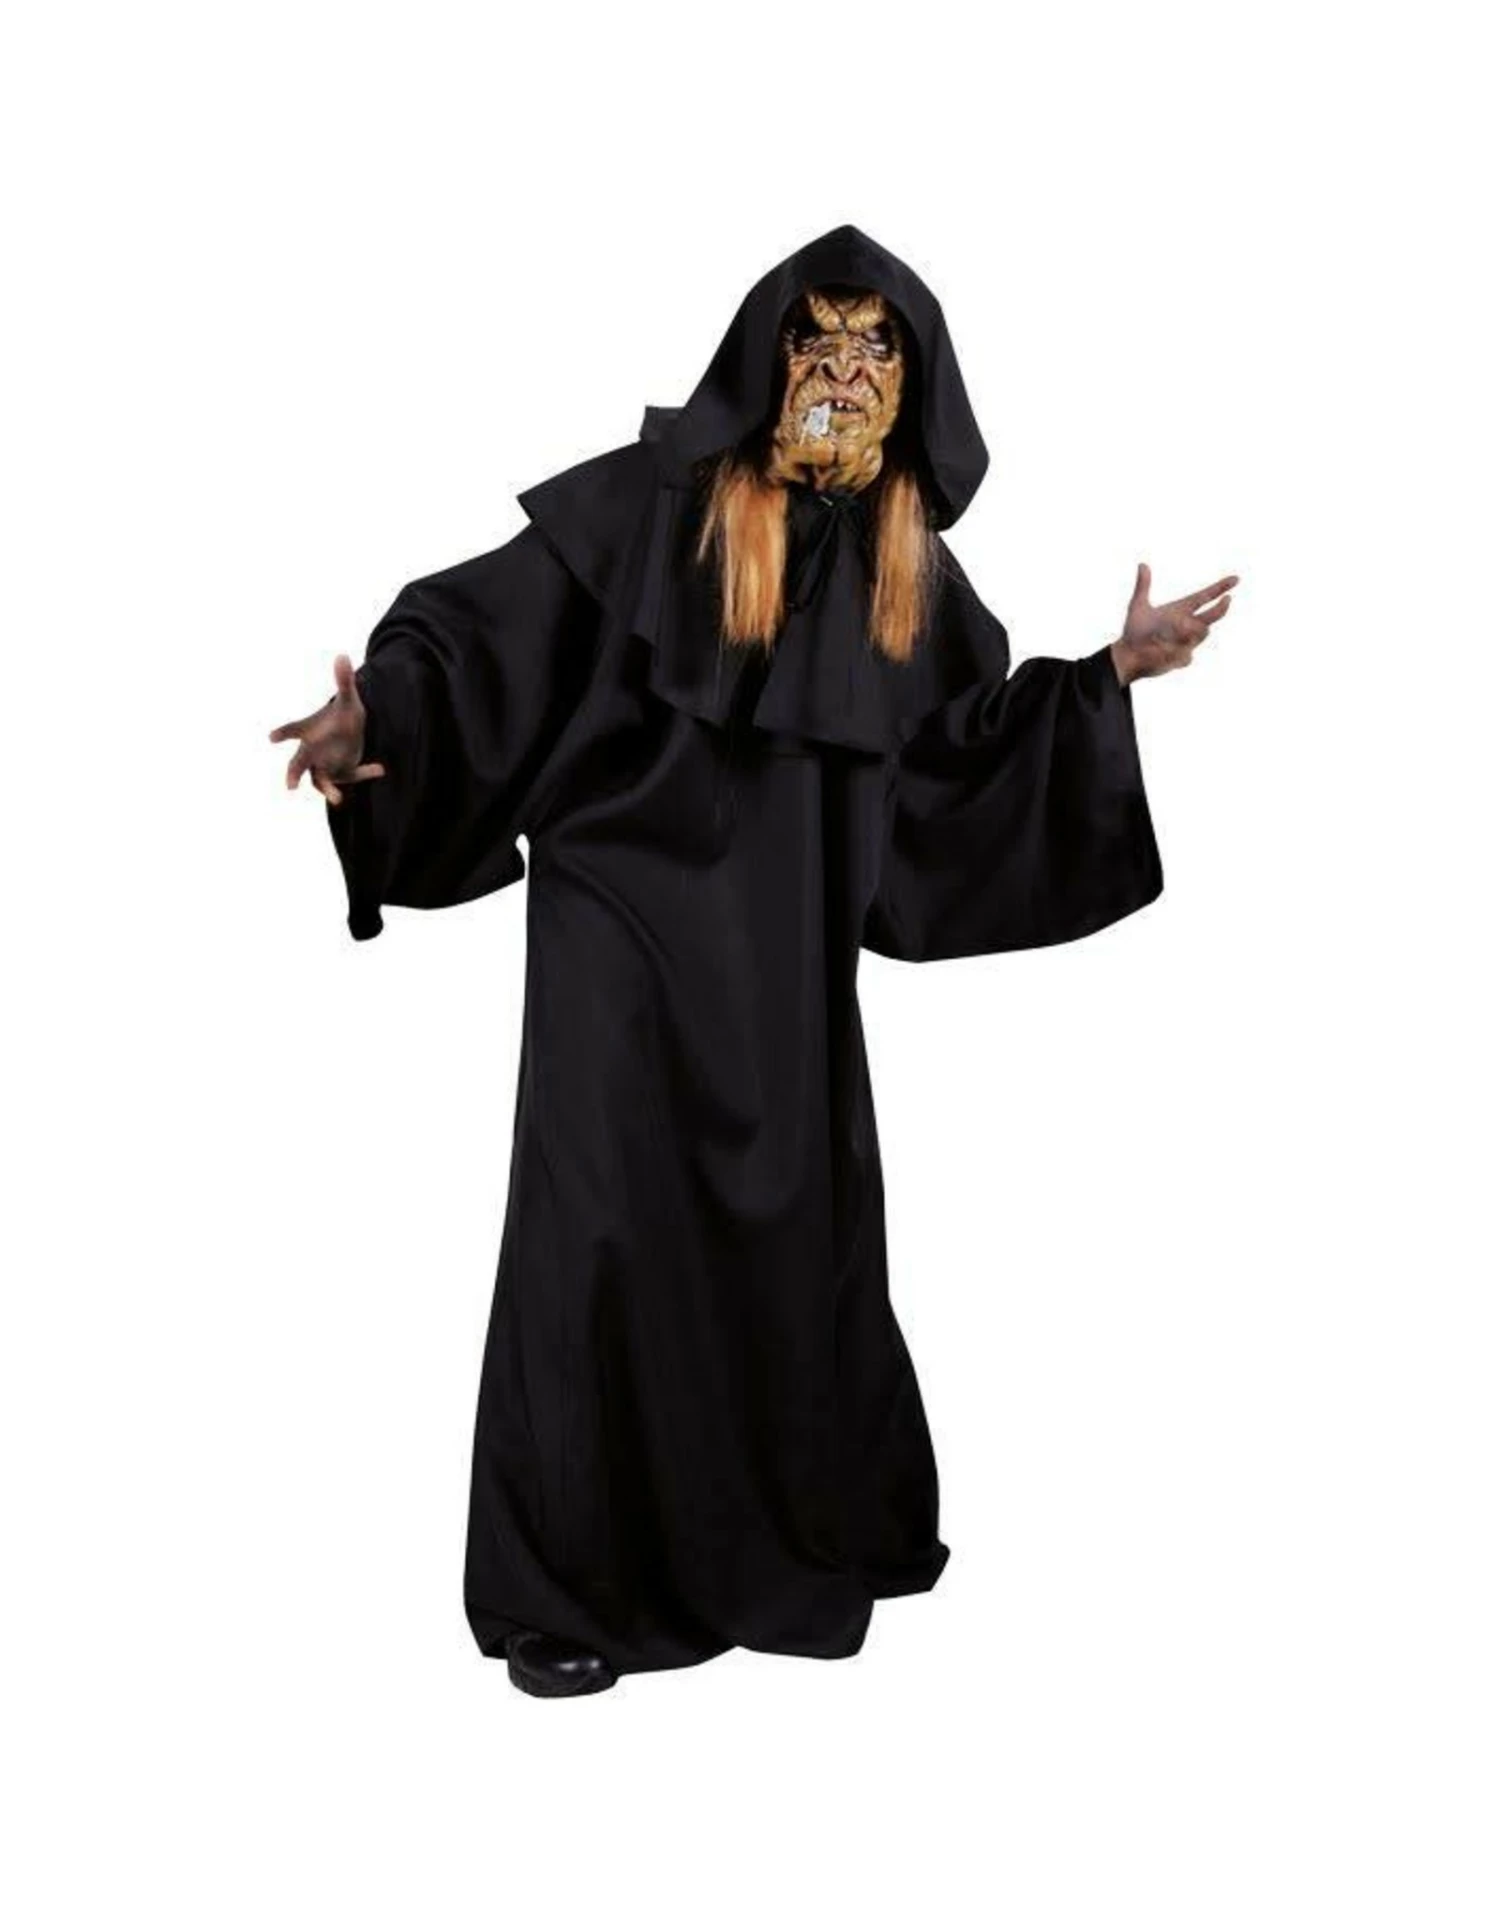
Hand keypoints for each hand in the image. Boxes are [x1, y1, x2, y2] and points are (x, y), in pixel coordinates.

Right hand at [269, 653, 385, 805]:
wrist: (354, 731)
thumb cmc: (343, 714)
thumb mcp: (349, 698)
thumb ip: (345, 681)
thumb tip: (343, 655)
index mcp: (308, 732)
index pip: (293, 730)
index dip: (283, 733)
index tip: (272, 737)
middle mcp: (313, 752)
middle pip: (298, 765)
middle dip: (293, 774)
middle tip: (289, 786)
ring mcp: (325, 766)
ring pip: (322, 782)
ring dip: (330, 789)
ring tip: (338, 799)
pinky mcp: (342, 774)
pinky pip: (351, 776)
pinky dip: (364, 773)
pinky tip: (380, 767)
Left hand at [1109, 563, 1238, 686]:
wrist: (1129, 656)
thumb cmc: (1133, 631)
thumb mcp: (1138, 607)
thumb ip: (1142, 586)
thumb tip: (1142, 564)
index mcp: (1180, 609)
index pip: (1205, 596)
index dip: (1220, 587)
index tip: (1236, 579)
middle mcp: (1187, 625)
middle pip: (1212, 616)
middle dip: (1220, 609)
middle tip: (1225, 601)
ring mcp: (1187, 642)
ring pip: (1201, 633)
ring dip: (1189, 630)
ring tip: (1166, 632)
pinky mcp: (1183, 658)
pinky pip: (1188, 653)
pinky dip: (1175, 651)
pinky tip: (1160, 651)